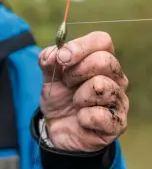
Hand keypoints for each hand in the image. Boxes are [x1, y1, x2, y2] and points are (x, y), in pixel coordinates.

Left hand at [39, 32, 128, 151]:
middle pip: (105, 60)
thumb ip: (49, 61)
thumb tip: (54, 54)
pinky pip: (100, 115)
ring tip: (75, 103)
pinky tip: (81, 120)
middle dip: (76, 72)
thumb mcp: (50, 77)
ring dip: (79, 97)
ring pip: (102, 86)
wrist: (58, 127)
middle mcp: (116, 79)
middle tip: (67, 83)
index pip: (102, 41)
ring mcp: (119, 101)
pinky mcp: (117, 124)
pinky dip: (83, 118)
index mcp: (102, 62)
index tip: (61, 59)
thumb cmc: (59, 98)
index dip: (80, 47)